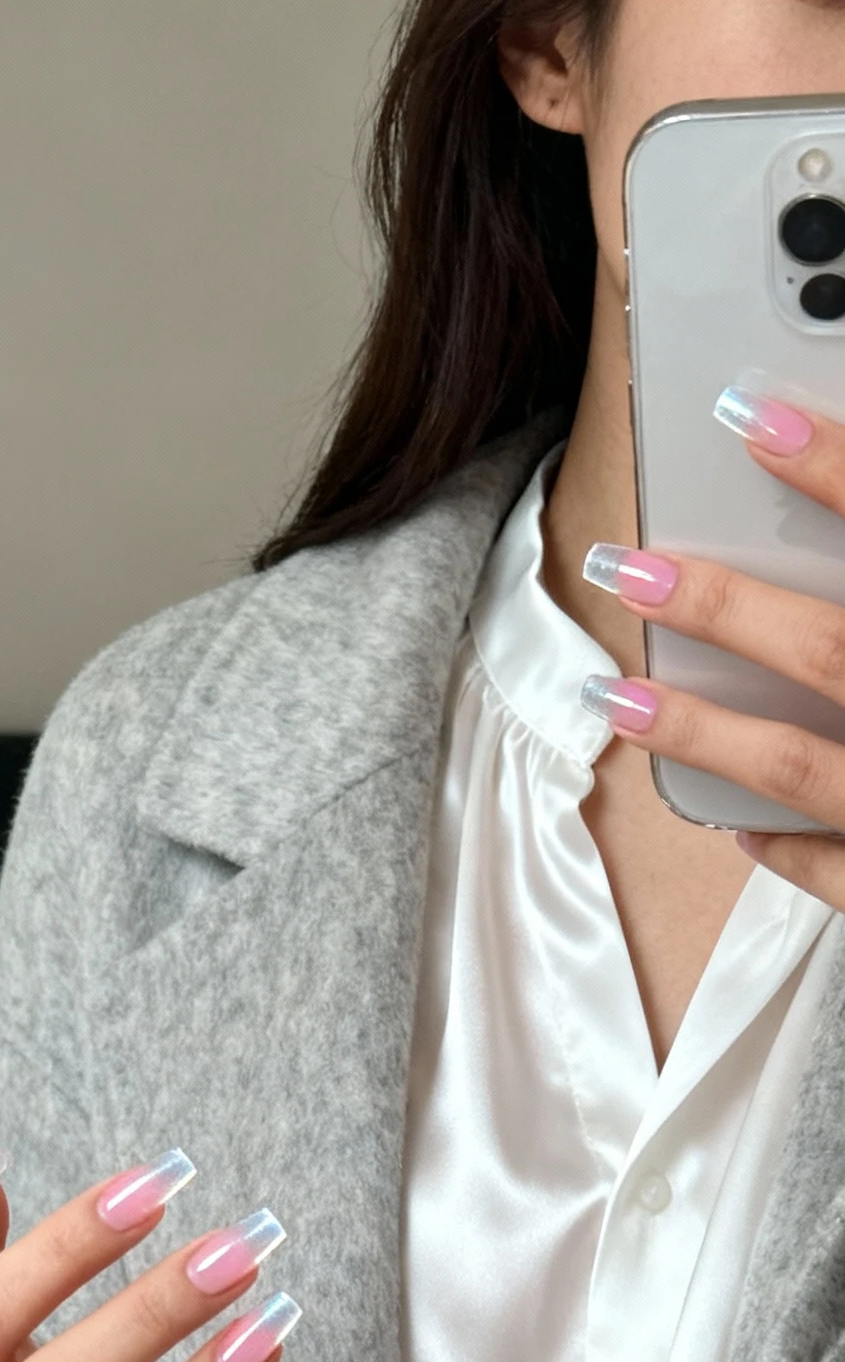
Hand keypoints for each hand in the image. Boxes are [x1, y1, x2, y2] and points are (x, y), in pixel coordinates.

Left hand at [580, 391, 844, 909]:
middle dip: (723, 608)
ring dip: (701, 731)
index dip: (832, 468)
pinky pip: (838, 870)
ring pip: (799, 770)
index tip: (742, 416)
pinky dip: (780, 846)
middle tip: (623, 568)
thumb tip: (831, 520)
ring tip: (615, 698)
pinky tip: (728, 824)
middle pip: (831, 653)